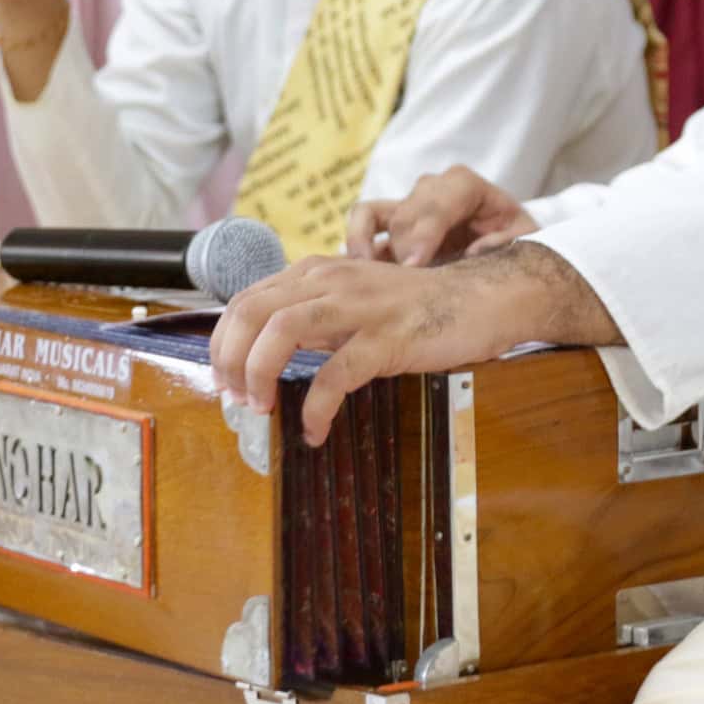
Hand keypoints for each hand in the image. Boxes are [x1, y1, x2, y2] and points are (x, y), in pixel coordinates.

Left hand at [207, 244, 618, 444]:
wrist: (480, 298)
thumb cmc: (414, 308)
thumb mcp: (354, 300)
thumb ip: (312, 315)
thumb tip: (263, 352)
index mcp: (317, 272)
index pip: (244, 300)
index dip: (223, 343)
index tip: (225, 380)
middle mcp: (331, 280)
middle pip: (251, 312)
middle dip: (231, 361)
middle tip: (237, 400)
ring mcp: (360, 306)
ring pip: (282, 331)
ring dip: (260, 375)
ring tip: (262, 409)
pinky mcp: (389, 337)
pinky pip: (336, 375)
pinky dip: (315, 408)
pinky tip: (315, 431)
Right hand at [346, 165, 534, 265]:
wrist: (504, 241)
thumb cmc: (515, 239)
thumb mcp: (525, 239)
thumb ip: (507, 242)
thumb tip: (477, 250)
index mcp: (468, 186)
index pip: (444, 197)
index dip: (426, 230)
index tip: (415, 265)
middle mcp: (434, 187)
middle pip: (408, 212)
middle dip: (403, 248)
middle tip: (401, 285)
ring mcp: (409, 203)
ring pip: (376, 213)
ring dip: (367, 244)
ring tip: (363, 275)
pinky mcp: (390, 222)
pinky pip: (362, 221)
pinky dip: (354, 242)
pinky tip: (353, 270)